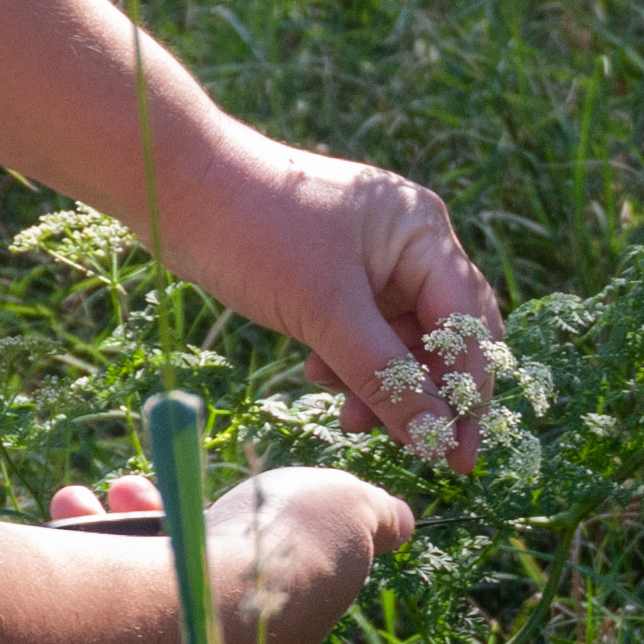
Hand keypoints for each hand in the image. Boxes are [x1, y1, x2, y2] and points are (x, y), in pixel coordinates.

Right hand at [44, 466, 413, 643]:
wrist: (195, 604)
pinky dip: (80, 538)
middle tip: (145, 483)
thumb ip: (369, 514)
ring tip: (107, 492)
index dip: (255, 521)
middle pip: (198, 567)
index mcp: (288, 625)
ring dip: (121, 519)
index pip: (271, 571)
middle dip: (174, 511)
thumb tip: (400, 523)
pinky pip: (96, 585)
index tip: (245, 491)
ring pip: (142, 574)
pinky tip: (71, 508)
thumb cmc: (278, 550)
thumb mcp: (347, 511)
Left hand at [163, 136, 508, 468]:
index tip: (460, 454)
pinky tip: (318, 379)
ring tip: (350, 419)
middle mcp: (407, 242)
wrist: (175, 188)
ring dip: (382, 383)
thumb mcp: (324, 311)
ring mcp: (370, 259)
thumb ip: (384, 375)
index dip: (468, 391)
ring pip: (399, 339)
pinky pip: (361, 332)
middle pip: (443, 333)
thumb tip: (436, 436)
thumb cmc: (257, 232)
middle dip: (430, 392)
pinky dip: (350, 363)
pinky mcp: (332, 276)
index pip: (466, 323)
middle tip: (425, 452)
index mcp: (422, 232)